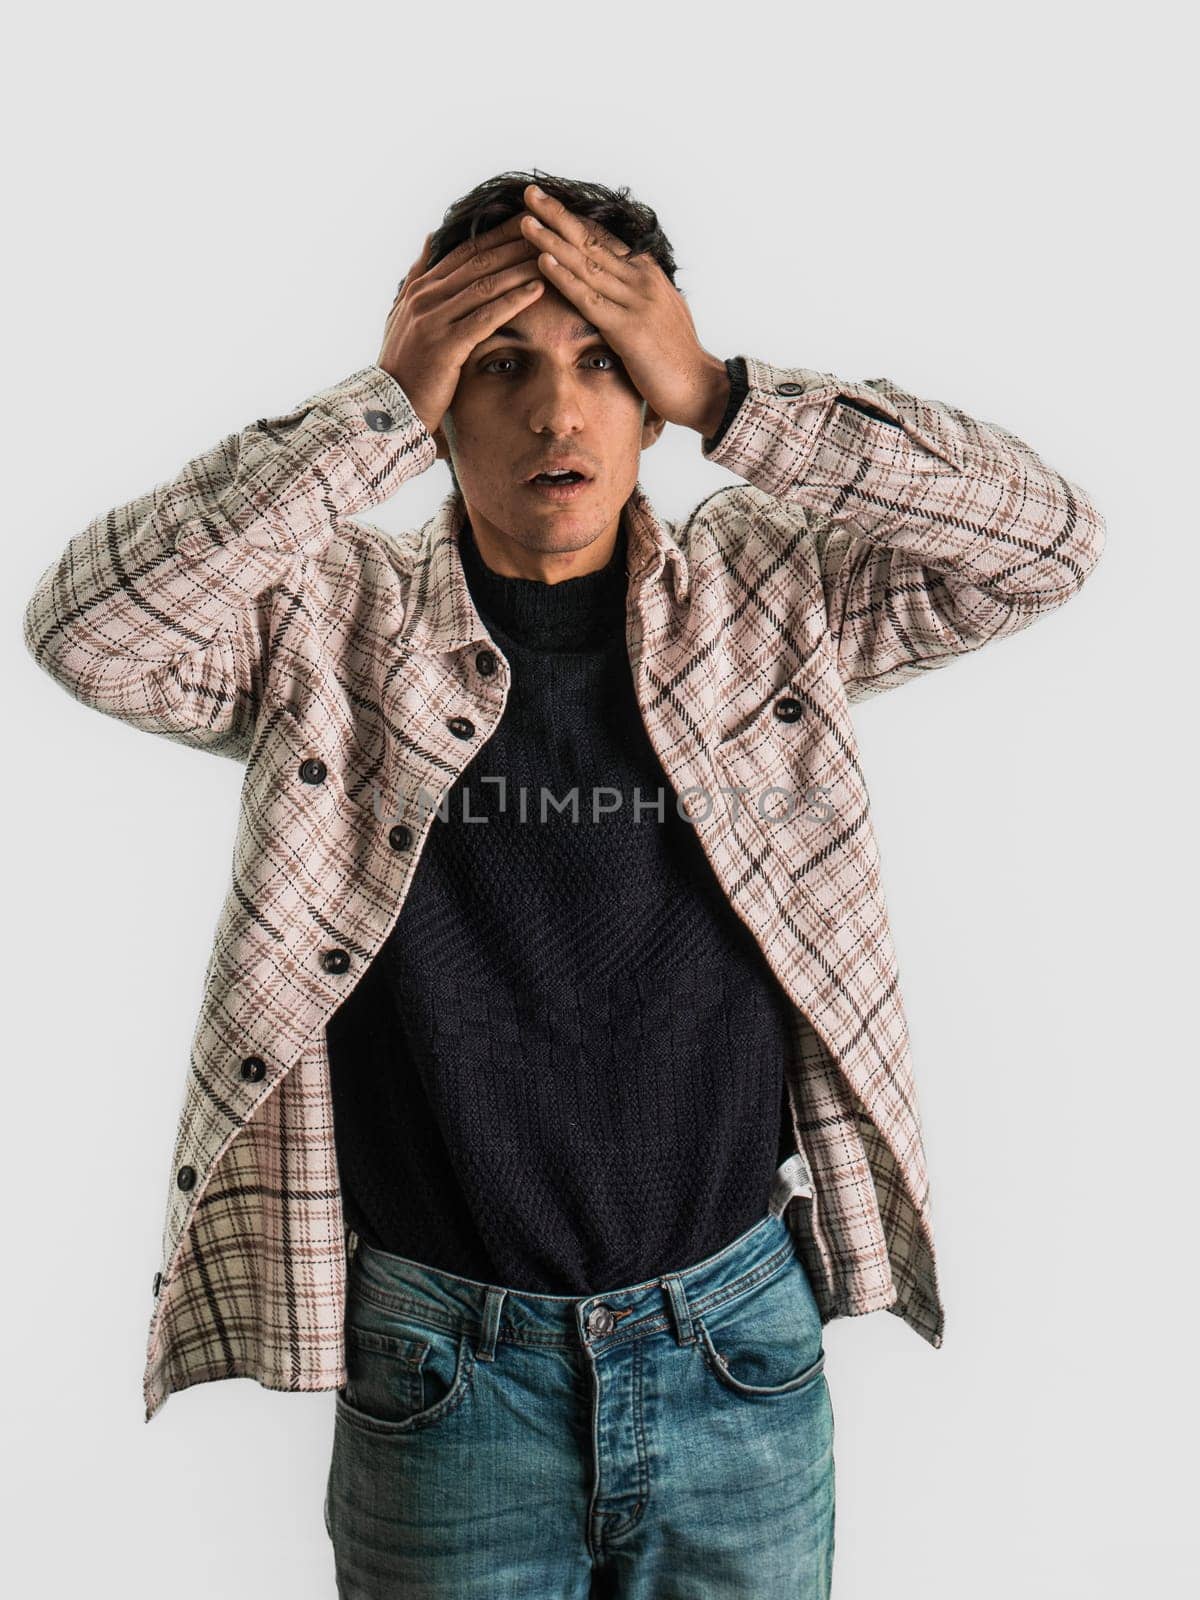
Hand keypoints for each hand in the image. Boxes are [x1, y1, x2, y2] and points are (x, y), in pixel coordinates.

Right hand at [377, 215, 546, 450]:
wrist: (387, 409)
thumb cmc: (403, 368)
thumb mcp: (403, 316)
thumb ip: (417, 278)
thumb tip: (428, 240)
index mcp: (420, 289)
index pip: (465, 252)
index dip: (497, 234)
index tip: (527, 221)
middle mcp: (426, 298)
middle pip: (478, 261)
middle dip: (514, 242)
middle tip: (548, 228)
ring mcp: (434, 321)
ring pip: (485, 285)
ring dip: (520, 267)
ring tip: (551, 255)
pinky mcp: (445, 346)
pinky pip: (485, 317)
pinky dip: (513, 301)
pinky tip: (538, 290)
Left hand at [517, 183, 729, 436]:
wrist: (701, 388)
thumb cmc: (678, 359)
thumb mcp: (660, 316)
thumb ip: (639, 297)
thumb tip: (624, 288)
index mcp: (647, 275)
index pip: (604, 239)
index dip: (574, 220)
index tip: (548, 203)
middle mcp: (641, 280)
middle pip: (591, 241)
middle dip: (558, 216)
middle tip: (531, 193)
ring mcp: (635, 302)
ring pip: (585, 264)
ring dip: (552, 240)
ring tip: (525, 221)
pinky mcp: (627, 329)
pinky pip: (588, 298)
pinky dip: (563, 277)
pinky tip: (541, 260)